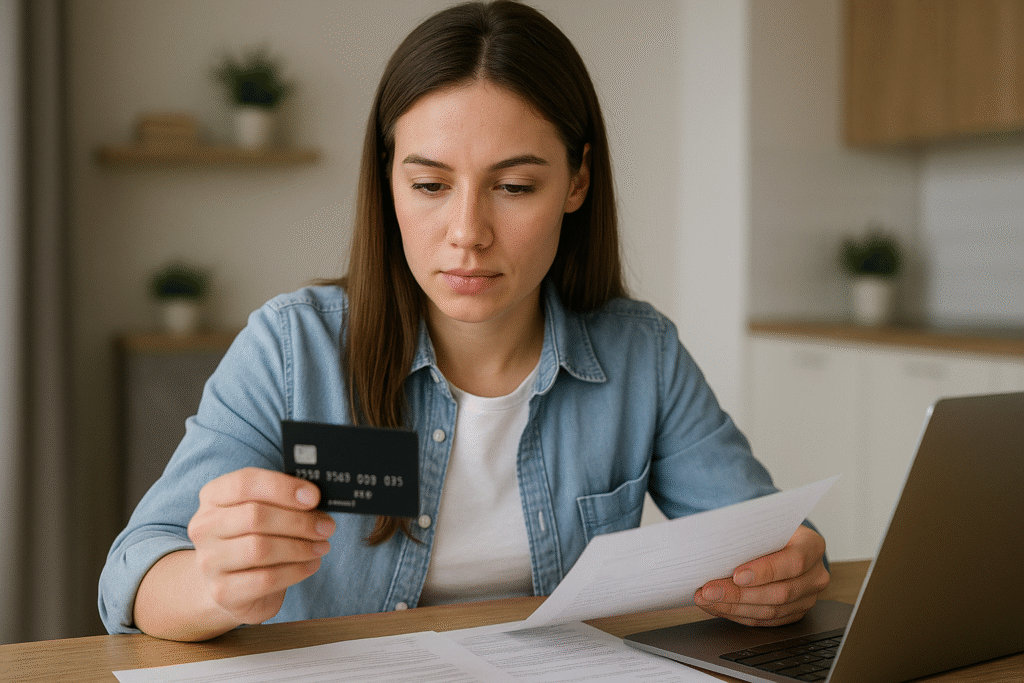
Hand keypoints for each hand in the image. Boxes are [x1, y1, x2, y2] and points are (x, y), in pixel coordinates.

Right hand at [187, 467, 335, 626]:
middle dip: (299, 521)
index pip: (245, 483)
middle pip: (256, 516)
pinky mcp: (223, 592)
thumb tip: (314, 497)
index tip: (313, 497)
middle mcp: (204, 526)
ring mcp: (209, 561)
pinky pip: (266, 579)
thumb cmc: (254, 537)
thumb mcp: (264, 511)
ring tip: (321, 546)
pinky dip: (295, 570)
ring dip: (300, 547)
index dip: (283, 488)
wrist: (233, 585)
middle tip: (326, 526)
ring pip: (260, 549)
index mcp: (213, 496)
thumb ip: (283, 499)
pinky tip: (310, 564)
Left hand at [694, 525, 828, 626]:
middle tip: (709, 590)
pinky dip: (737, 614)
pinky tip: (717, 606)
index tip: (736, 575)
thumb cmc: (770, 530)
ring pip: (771, 611)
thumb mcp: (764, 523)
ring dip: (733, 607)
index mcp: (812, 546)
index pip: (793, 562)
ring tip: (706, 599)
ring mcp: (807, 597)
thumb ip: (749, 532)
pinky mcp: (794, 613)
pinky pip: (765, 620)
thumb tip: (715, 543)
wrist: (783, 542)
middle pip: (779, 592)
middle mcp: (815, 575)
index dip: (765, 571)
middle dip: (739, 594)